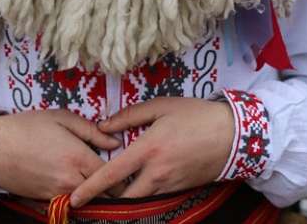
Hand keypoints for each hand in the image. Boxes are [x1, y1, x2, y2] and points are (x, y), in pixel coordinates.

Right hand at [0, 109, 120, 199]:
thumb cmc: (29, 127)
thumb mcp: (61, 118)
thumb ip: (91, 131)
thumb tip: (116, 143)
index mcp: (76, 157)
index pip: (112, 176)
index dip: (125, 175)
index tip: (132, 170)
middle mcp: (70, 181)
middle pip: (103, 194)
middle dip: (114, 188)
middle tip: (122, 178)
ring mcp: (57, 194)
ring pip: (87, 201)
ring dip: (97, 194)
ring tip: (103, 182)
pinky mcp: (46, 202)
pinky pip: (70, 203)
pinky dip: (78, 197)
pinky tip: (78, 185)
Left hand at [70, 97, 233, 206]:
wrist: (232, 135)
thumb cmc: (194, 115)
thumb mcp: (160, 107)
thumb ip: (129, 116)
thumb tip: (103, 127)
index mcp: (148, 150)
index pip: (112, 174)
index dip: (90, 188)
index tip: (74, 198)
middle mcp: (156, 174)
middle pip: (123, 197)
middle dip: (107, 198)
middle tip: (92, 190)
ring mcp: (169, 185)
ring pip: (138, 199)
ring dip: (125, 195)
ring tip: (113, 186)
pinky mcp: (179, 190)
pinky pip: (154, 196)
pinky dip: (142, 192)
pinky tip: (138, 180)